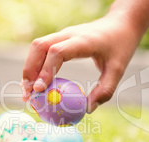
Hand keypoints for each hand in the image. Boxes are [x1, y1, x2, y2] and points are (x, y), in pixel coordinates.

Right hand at [21, 14, 141, 112]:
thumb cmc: (120, 46)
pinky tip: (35, 83)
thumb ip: (105, 89)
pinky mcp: (59, 38)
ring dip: (29, 68)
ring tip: (28, 92)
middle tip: (28, 94)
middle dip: (29, 71)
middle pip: (39, 47)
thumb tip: (88, 109)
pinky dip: (34, 65)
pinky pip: (41, 49)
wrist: (120, 24)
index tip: (40, 90)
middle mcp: (68, 34)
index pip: (57, 51)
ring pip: (36, 47)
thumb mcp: (118, 69)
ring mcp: (62, 34)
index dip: (45, 70)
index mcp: (82, 40)